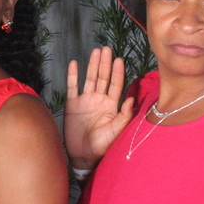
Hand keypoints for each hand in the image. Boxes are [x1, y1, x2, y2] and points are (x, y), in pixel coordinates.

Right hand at [64, 46, 135, 169]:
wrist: (83, 155)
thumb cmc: (102, 145)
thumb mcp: (116, 131)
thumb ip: (124, 116)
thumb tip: (131, 99)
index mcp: (111, 105)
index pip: (116, 84)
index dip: (118, 72)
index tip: (119, 59)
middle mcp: (99, 100)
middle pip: (103, 77)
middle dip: (105, 63)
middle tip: (106, 49)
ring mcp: (85, 101)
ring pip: (89, 79)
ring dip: (92, 65)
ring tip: (95, 51)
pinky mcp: (72, 105)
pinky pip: (72, 87)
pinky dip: (73, 75)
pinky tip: (75, 64)